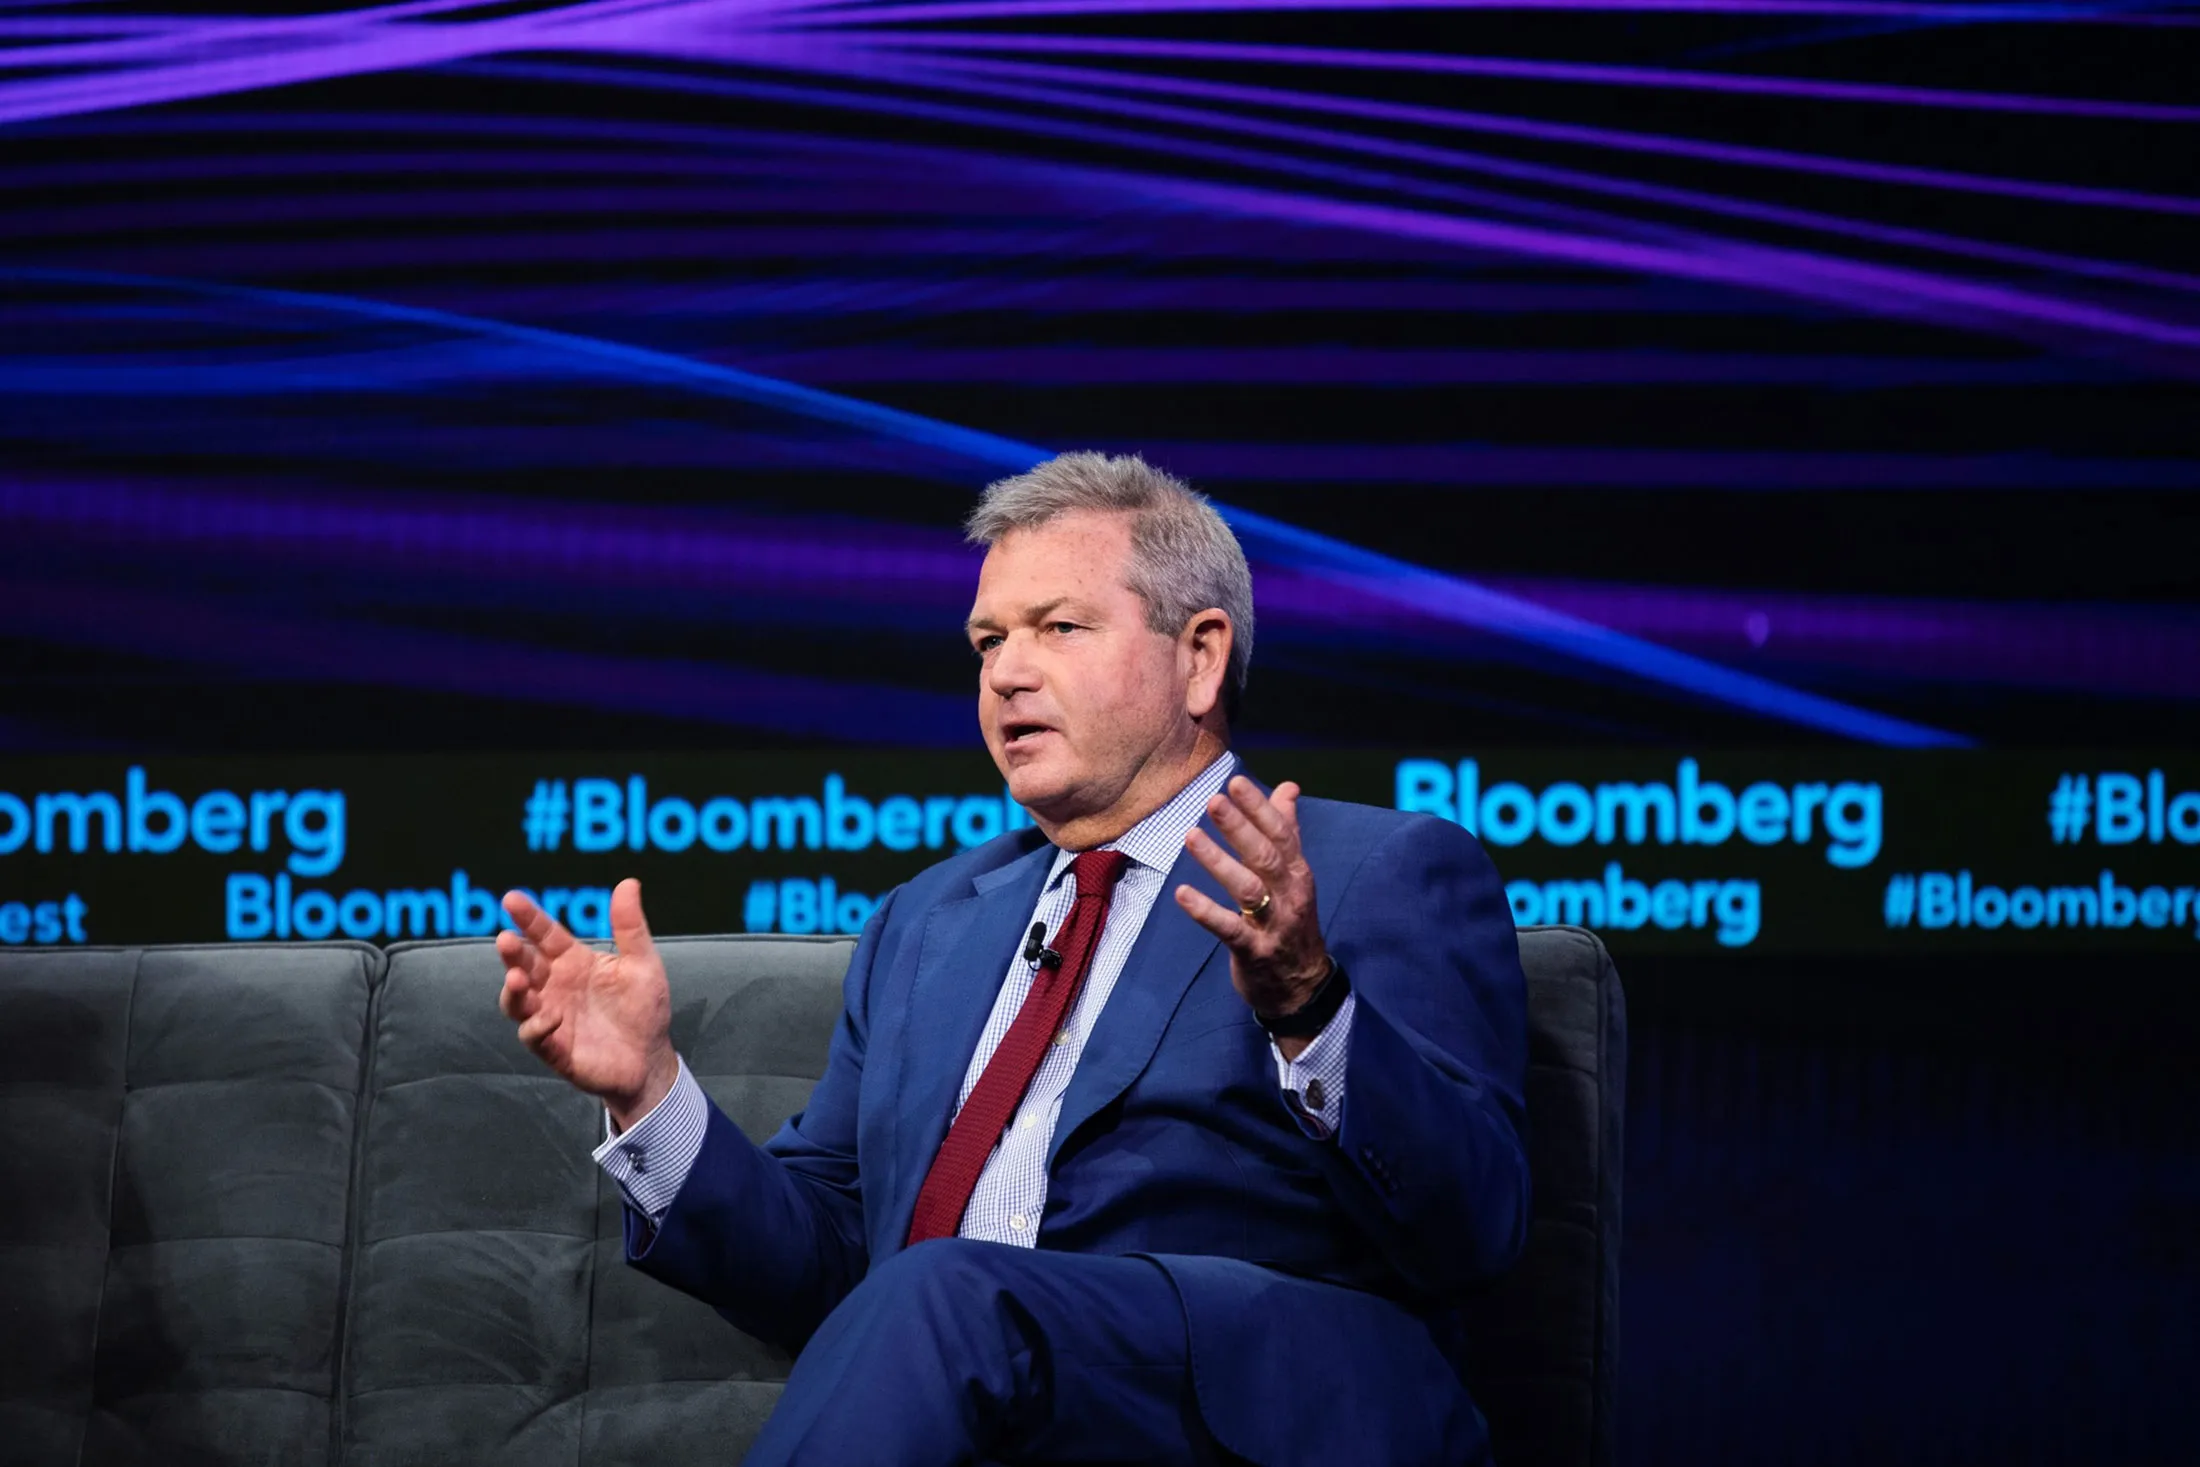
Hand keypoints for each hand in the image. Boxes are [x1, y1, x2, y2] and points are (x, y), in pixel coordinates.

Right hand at [496, 877, 676, 1129]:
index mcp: (573, 961)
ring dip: (512, 991)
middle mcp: (554, 986)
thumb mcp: (643, 964)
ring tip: (516, 979)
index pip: (544, 935)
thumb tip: (629, 882)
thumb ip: (630, 927)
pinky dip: (537, 1026)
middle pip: (524, 965)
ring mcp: (549, 1016)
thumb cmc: (643, 1008)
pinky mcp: (553, 1047)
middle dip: (512, 954)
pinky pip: (534, 1036)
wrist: (650, 1058)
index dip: (528, 917)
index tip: (511, 899)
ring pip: (516, 1002)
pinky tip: (551, 1018)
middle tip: (505, 940)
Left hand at [1174, 777, 1332, 1038]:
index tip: (1236, 782)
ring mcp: (1273, 925)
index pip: (1282, 834)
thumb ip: (1288, 831)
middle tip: (1213, 800)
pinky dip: (1205, 910)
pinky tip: (1181, 893)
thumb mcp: (1294, 877)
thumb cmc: (1291, 923)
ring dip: (1218, 862)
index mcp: (1297, 874)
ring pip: (1247, 888)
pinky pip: (1228, 928)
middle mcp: (1289, 895)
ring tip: (1191, 836)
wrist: (1302, 988)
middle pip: (1265, 856)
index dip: (1259, 808)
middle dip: (1239, 827)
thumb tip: (1288, 787)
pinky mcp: (1254, 952)